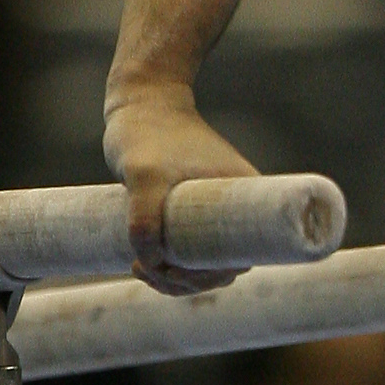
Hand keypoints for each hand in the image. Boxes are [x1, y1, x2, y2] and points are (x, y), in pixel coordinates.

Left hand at [103, 83, 259, 295]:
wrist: (142, 102)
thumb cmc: (148, 133)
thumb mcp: (143, 175)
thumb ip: (145, 218)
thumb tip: (152, 262)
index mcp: (244, 193)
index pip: (241, 257)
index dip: (208, 277)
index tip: (171, 270)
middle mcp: (236, 203)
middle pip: (222, 267)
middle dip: (185, 282)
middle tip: (146, 270)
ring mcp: (215, 207)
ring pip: (204, 264)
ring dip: (174, 279)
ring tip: (139, 265)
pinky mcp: (194, 210)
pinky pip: (191, 251)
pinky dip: (169, 266)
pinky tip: (141, 261)